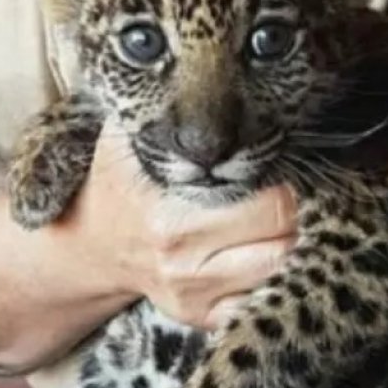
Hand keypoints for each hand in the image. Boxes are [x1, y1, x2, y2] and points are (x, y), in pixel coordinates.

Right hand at [56, 120, 298, 328]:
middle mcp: (186, 263)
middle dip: (300, 207)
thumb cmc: (116, 183)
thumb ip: (160, 108)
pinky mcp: (203, 318)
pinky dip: (274, 274)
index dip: (289, 176)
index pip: (271, 201)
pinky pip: (261, 299)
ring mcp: (196, 296)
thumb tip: (190, 69)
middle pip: (286, 236)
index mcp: (171, 217)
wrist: (87, 246)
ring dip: (293, 240)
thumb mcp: (124, 138)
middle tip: (292, 185)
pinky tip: (261, 247)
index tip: (285, 159)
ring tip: (281, 214)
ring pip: (282, 269)